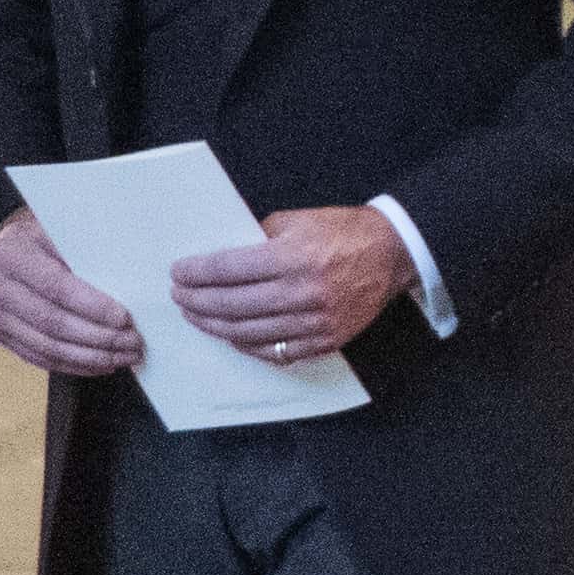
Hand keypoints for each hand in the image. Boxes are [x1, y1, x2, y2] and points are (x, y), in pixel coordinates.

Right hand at [0, 211, 147, 379]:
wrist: (3, 248)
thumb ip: (84, 255)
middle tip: (133, 342)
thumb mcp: (59, 233)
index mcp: (11, 254)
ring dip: (91, 357)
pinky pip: (39, 358)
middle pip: (52, 322)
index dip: (92, 306)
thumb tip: (128, 284)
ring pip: (47, 347)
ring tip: (124, 356)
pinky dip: (73, 365)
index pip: (55, 287)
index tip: (125, 318)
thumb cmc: (41, 238)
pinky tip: (101, 364)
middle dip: (99, 337)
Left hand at [169, 201, 408, 371]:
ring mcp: (315, 321)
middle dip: (197, 302)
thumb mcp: (298, 221)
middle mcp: (303, 293)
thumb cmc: (344, 233)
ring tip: (196, 316)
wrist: (394, 253)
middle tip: (179, 297)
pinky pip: (275, 352)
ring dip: (214, 326)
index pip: (228, 269)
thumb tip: (219, 258)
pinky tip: (231, 335)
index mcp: (293, 258)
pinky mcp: (326, 340)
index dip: (197, 273)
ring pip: (248, 333)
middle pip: (232, 305)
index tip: (178, 273)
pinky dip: (247, 346)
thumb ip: (258, 239)